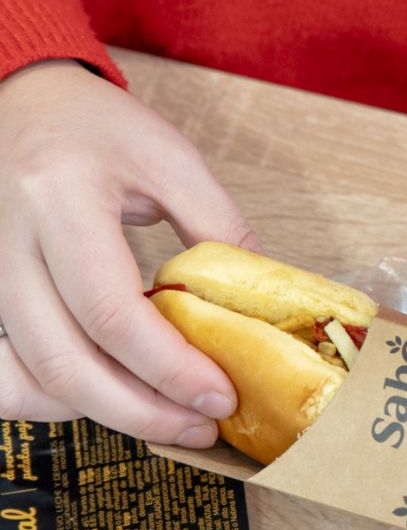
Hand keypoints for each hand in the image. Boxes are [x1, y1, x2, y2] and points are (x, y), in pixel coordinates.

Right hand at [0, 60, 260, 446]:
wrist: (22, 104)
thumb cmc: (95, 127)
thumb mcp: (169, 158)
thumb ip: (218, 228)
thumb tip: (259, 303)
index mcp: (59, 201)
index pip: (111, 312)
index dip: (170, 369)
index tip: (220, 395)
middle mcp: (9, 246)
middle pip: (65, 363)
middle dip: (141, 413)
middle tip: (200, 425)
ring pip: (34, 379)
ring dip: (104, 413)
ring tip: (166, 418)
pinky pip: (9, 374)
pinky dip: (57, 401)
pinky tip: (106, 398)